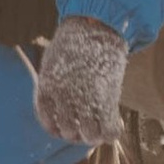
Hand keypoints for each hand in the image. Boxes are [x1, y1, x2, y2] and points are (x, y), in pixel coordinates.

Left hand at [33, 13, 128, 149]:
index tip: (66, 126)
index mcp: (48, 90)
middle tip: (86, 127)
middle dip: (77, 134)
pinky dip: (113, 132)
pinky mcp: (106, 100)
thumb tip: (55, 105)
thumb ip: (52, 84)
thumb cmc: (75, 42)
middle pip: (68, 133)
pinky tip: (116, 123)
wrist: (95, 28)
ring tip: (101, 127)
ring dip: (95, 135)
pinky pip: (109, 129)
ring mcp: (86, 101)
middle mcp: (64, 99)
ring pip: (89, 136)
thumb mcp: (53, 63)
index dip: (57, 129)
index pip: (48, 123)